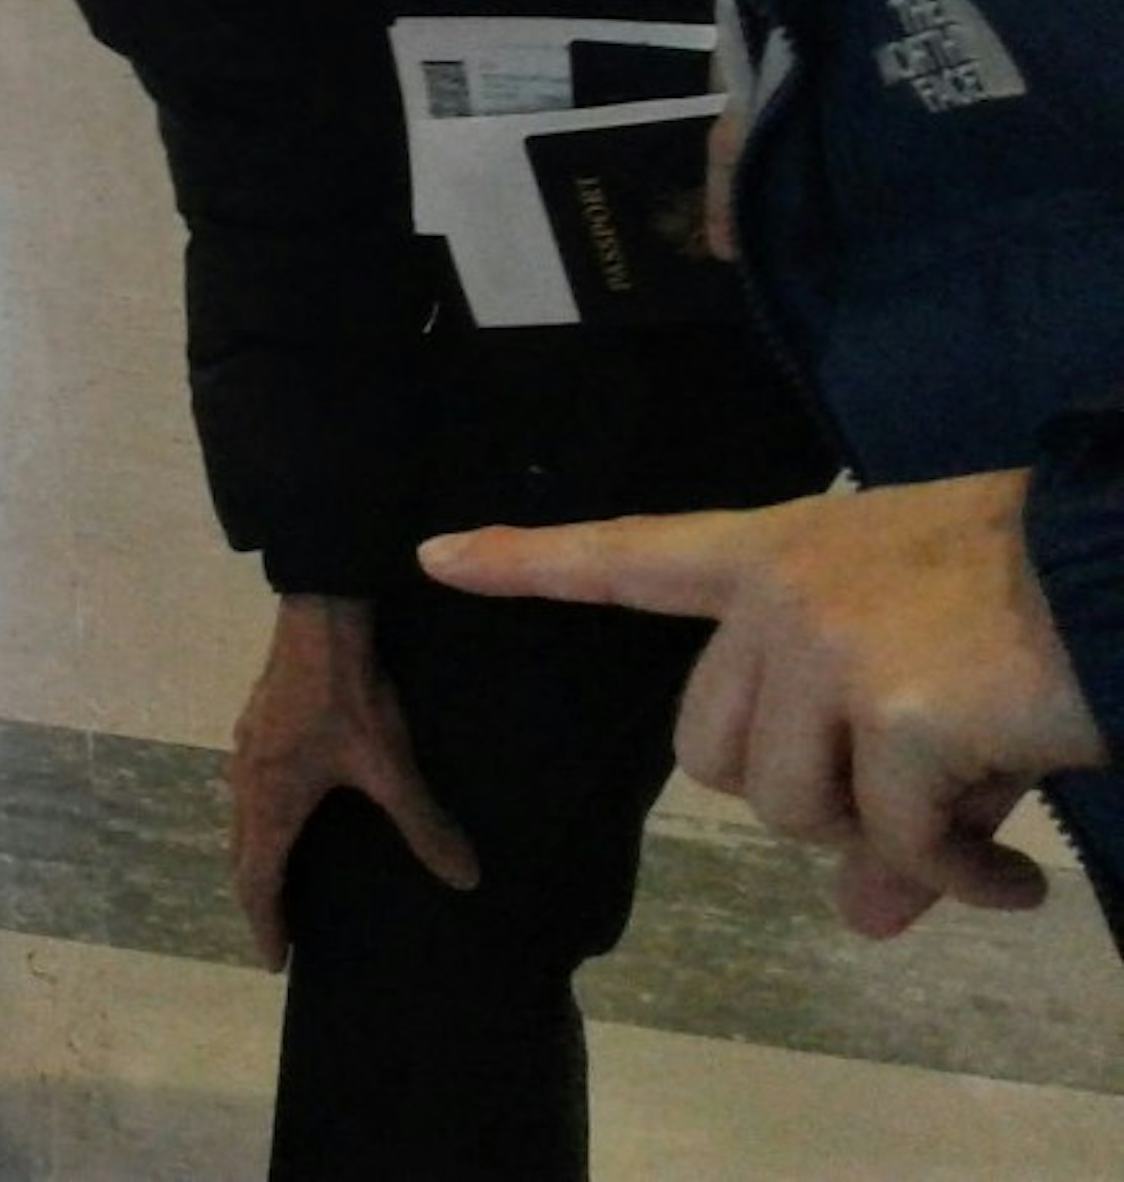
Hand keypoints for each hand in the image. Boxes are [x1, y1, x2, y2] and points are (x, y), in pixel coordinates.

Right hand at [228, 595, 477, 969]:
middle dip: (259, 895)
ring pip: (240, 819)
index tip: (276, 960)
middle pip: (240, 854)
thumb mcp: (390, 764)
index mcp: (271, 801)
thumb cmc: (349, 697)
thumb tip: (465, 880)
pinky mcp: (253, 725)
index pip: (257, 879)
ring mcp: (244, 749)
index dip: (266, 922)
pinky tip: (286, 810)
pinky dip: (259, 820)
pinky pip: (246, 790)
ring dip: (256, 855)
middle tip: (280, 929)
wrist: (318, 619)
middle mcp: (245, 781)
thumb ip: (423, 824)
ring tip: (282, 877)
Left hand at [421, 472, 1107, 934]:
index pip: (627, 556)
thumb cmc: (1030, 606)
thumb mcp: (929, 681)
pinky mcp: (896, 715)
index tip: (434, 554)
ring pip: (792, 809)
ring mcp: (830, 648)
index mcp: (774, 554)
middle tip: (899, 811)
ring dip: (886, 848)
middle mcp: (780, 593)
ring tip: (972, 836)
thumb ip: (875, 782)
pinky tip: (1013, 883)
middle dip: (799, 805)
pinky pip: (896, 847)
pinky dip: (957, 884)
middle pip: (710, 755)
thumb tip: (868, 912)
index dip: (529, 562)